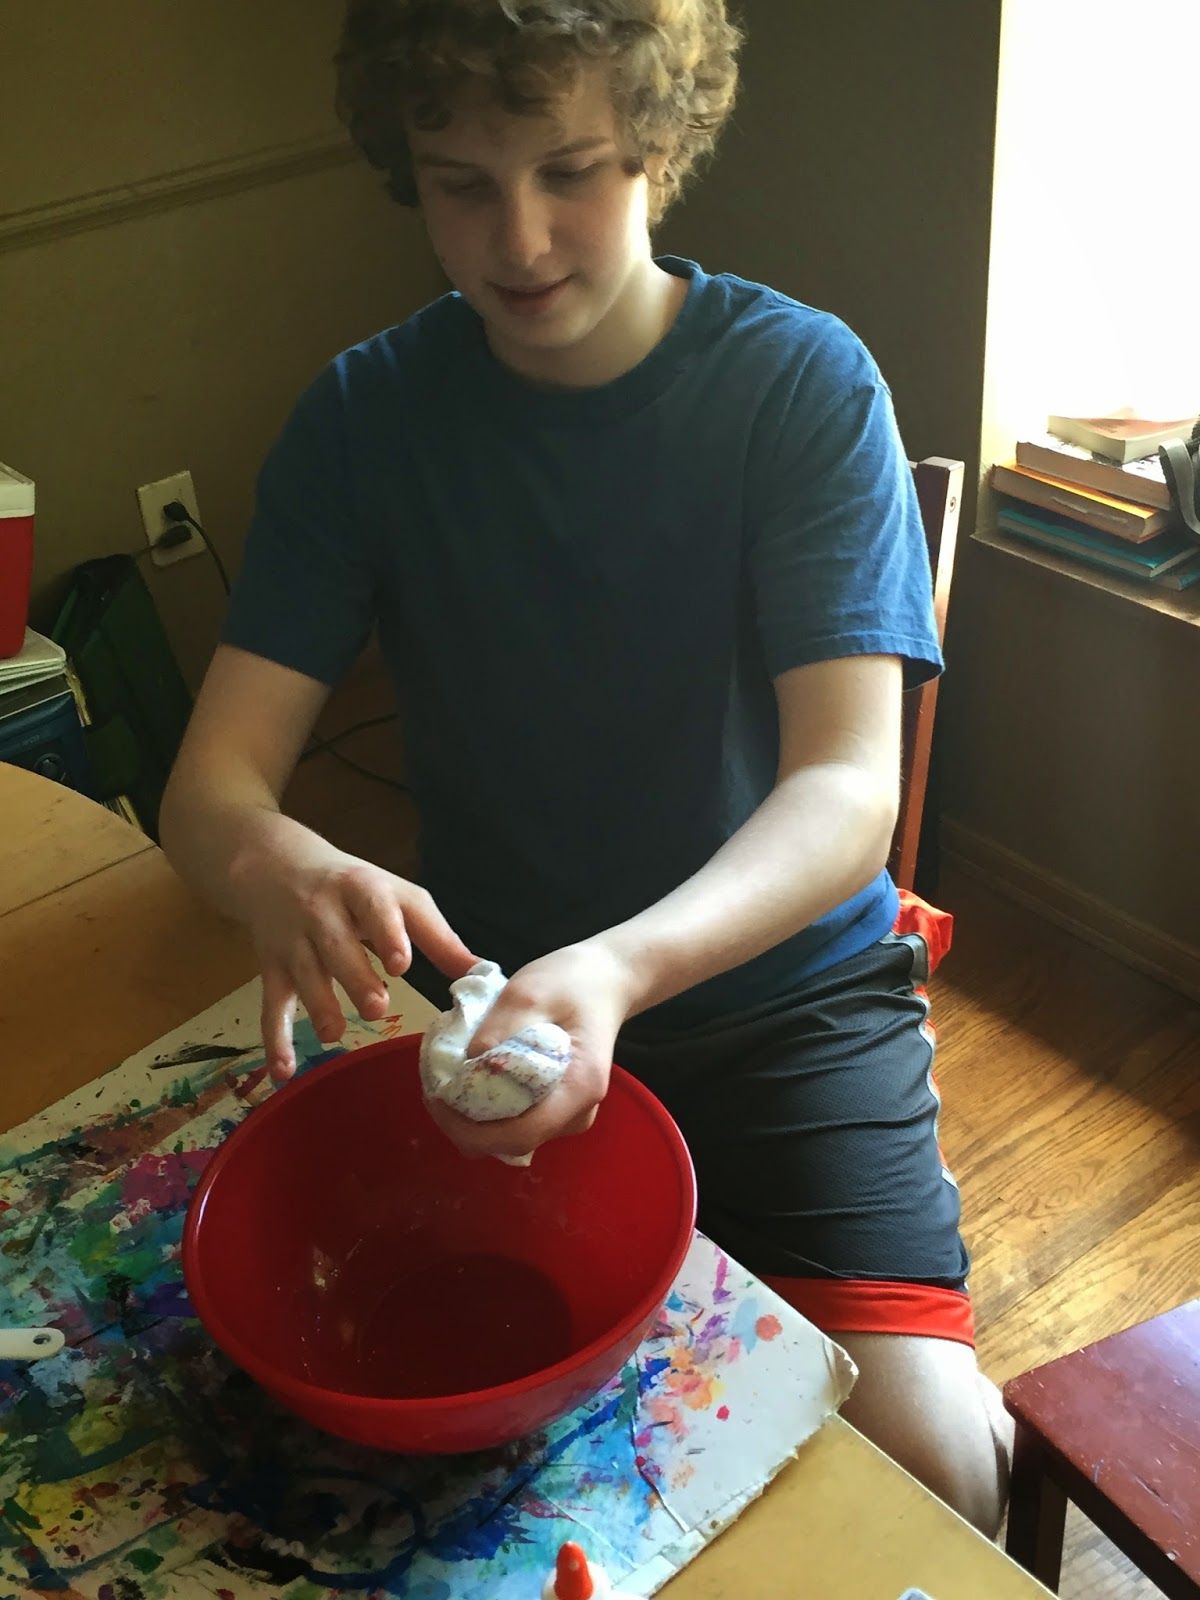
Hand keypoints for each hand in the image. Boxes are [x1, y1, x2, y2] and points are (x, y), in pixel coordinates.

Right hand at [235, 826, 476, 1081]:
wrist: (276, 867)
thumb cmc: (353, 887)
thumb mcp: (396, 897)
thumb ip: (435, 936)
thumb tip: (480, 973)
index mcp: (361, 890)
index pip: (373, 907)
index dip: (386, 934)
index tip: (401, 963)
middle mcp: (323, 913)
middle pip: (336, 946)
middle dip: (354, 977)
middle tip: (377, 1007)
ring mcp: (293, 941)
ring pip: (303, 976)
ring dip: (319, 1006)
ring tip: (335, 1034)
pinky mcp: (271, 967)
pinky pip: (271, 1005)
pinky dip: (275, 1040)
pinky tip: (284, 1071)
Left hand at [425, 939, 639, 1160]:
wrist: (606, 980)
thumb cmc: (572, 982)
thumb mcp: (529, 992)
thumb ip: (499, 1030)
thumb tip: (465, 1068)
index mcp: (577, 1089)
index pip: (519, 1135)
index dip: (470, 1129)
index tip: (438, 1099)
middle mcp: (576, 1113)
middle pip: (510, 1142)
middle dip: (464, 1124)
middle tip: (434, 1086)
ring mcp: (567, 1114)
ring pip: (509, 1135)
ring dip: (473, 1116)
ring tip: (448, 1079)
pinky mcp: (555, 1106)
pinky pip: (514, 1120)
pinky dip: (486, 1107)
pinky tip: (470, 1079)